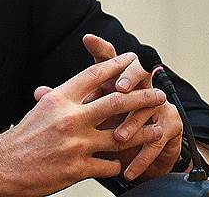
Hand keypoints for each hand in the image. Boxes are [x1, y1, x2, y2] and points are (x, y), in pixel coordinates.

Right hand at [0, 53, 168, 194]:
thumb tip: (76, 88)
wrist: (3, 165)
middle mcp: (70, 118)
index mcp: (59, 99)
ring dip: (141, 133)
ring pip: (121, 136)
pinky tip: (121, 163)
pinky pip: (109, 165)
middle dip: (143, 97)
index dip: (116, 66)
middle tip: (158, 94)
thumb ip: (62, 99)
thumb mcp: (40, 110)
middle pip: (117, 102)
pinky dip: (117, 164)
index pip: (93, 75)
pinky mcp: (78, 169)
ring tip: (155, 129)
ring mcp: (76, 144)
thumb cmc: (21, 138)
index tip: (131, 60)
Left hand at [67, 35, 182, 180]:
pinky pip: (157, 140)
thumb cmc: (107, 125)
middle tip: (118, 88)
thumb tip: (40, 93)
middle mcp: (138, 88)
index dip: (99, 48)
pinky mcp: (168, 127)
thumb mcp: (86, 112)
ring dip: (132, 123)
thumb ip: (65, 102)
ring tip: (118, 136)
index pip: (107, 60)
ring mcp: (156, 105)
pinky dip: (142, 157)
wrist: (138, 150)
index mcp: (114, 81)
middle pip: (136, 72)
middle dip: (128, 77)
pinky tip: (130, 169)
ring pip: (147, 108)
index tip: (88, 39)